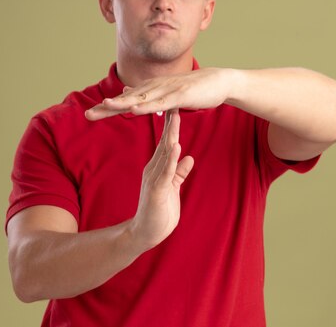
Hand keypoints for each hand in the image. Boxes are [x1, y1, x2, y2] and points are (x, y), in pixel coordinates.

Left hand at [85, 68, 232, 120]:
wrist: (218, 82)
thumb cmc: (192, 90)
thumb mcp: (166, 94)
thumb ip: (146, 96)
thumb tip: (126, 94)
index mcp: (150, 90)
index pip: (124, 101)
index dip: (106, 108)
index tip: (89, 114)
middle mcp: (154, 88)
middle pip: (126, 99)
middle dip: (107, 107)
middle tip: (87, 114)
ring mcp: (166, 91)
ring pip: (140, 99)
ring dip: (122, 104)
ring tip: (105, 107)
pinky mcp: (179, 96)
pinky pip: (160, 103)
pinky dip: (147, 106)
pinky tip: (135, 109)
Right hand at [128, 110, 193, 250]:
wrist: (145, 233)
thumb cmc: (160, 211)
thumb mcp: (173, 188)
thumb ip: (179, 172)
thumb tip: (189, 158)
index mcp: (158, 168)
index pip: (166, 143)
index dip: (172, 126)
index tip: (177, 107)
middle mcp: (154, 169)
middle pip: (164, 142)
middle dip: (170, 123)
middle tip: (175, 102)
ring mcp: (154, 179)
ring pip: (164, 153)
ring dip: (171, 135)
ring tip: (176, 117)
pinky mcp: (157, 190)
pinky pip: (166, 172)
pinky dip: (172, 159)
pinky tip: (177, 148)